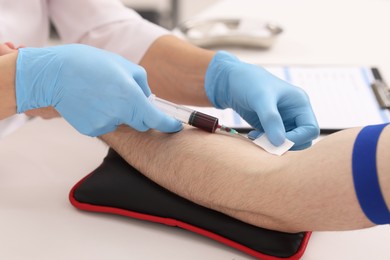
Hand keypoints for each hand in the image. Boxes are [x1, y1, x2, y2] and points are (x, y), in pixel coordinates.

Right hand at [15, 44, 181, 135]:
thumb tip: (148, 99)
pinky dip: (104, 116)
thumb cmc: (90, 64)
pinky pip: (105, 124)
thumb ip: (142, 84)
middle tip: (129, 97)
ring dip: (120, 113)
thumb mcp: (124, 65)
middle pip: (141, 123)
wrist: (54, 74)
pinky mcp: (91, 130)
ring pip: (122, 123)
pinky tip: (93, 102)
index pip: (157, 120)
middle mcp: (119, 116)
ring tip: (103, 94)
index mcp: (131, 99)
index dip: (169, 125)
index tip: (176, 125)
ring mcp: (104, 124)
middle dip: (141, 114)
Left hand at [205, 51, 318, 148]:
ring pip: (288, 144)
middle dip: (285, 144)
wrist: (232, 81)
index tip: (276, 141)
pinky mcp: (272, 127)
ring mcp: (284, 121)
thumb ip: (271, 119)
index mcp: (300, 103)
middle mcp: (296, 114)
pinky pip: (275, 143)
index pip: (310, 129)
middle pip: (303, 140)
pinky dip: (266, 144)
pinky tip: (253, 136)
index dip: (297, 139)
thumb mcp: (260, 98)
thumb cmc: (249, 83)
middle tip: (264, 142)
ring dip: (274, 146)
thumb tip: (280, 142)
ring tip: (256, 137)